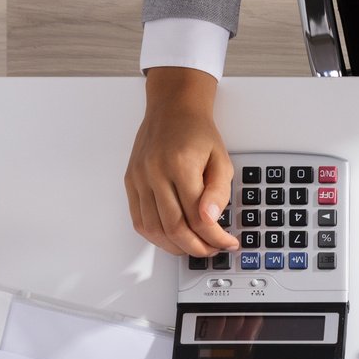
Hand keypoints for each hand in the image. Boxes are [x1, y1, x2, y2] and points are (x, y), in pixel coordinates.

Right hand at [125, 67, 238, 257]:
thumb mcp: (221, 159)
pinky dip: (156, 236)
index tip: (228, 243)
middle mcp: (155, 172)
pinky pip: (139, 220)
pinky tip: (173, 238)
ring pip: (154, 229)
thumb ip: (219, 191)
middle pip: (174, 228)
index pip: (198, 217)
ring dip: (176, 247)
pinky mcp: (130, 182)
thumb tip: (211, 220)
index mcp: (180, 165)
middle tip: (213, 250)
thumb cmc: (197, 132)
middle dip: (197, 248)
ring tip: (195, 247)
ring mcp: (139, 178)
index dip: (216, 238)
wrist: (172, 108)